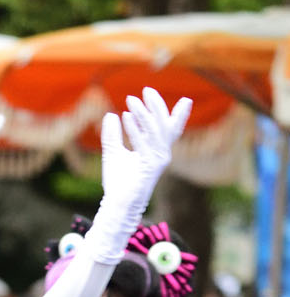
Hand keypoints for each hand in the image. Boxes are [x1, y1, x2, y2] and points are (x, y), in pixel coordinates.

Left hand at [88, 87, 191, 259]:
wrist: (117, 206)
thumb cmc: (117, 183)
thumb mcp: (113, 153)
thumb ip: (113, 135)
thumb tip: (111, 115)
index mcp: (157, 151)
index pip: (171, 129)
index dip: (178, 114)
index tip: (185, 99)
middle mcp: (162, 155)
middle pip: (165, 124)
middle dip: (157, 106)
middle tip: (145, 90)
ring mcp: (158, 162)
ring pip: (155, 131)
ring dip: (143, 113)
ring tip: (131, 100)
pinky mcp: (149, 167)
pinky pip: (143, 143)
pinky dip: (135, 128)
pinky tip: (126, 117)